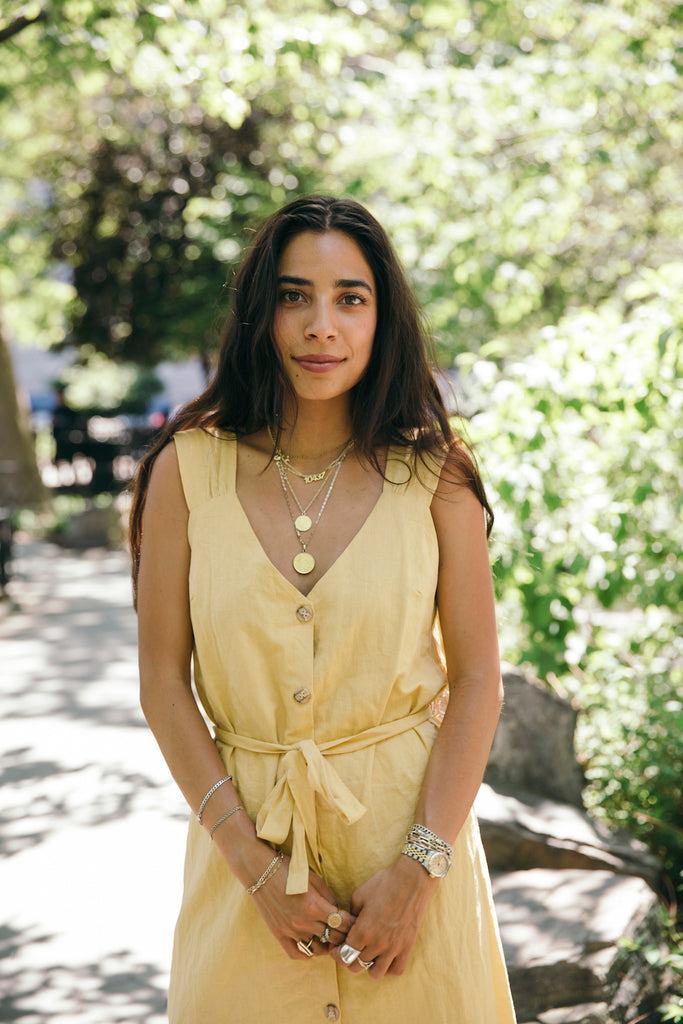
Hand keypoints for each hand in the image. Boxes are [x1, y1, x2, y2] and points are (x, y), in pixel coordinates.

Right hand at [250, 852, 355, 960]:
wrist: (259, 870)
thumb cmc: (288, 869)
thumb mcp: (314, 879)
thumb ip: (328, 897)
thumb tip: (339, 911)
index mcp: (314, 906)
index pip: (342, 923)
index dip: (352, 924)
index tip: (356, 922)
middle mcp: (303, 922)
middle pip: (333, 938)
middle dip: (343, 935)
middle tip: (347, 931)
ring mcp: (290, 930)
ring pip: (318, 949)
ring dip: (326, 944)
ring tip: (330, 937)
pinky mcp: (279, 934)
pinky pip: (297, 953)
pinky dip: (308, 952)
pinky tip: (312, 943)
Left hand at [331, 855, 436, 977]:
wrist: (412, 879)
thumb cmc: (384, 883)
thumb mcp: (359, 895)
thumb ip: (350, 915)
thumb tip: (348, 927)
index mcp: (363, 930)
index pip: (344, 954)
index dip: (336, 953)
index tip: (337, 947)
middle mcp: (378, 943)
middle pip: (356, 966)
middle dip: (349, 959)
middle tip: (350, 949)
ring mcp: (394, 947)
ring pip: (375, 973)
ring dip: (368, 966)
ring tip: (369, 953)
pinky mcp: (407, 946)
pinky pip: (396, 970)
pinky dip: (388, 968)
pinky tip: (384, 957)